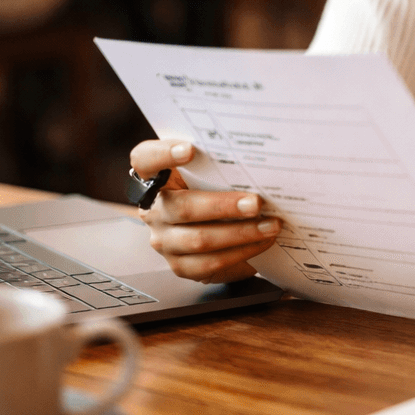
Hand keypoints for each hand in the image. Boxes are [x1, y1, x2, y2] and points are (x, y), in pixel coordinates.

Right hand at [131, 139, 279, 283]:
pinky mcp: (180, 265)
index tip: (190, 149)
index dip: (163, 155)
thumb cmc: (214, 186)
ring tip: (270, 226)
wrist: (214, 222)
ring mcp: (164, 240)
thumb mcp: (211, 170)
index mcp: (154, 177)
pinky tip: (261, 243)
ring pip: (199, 240)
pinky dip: (240, 254)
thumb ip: (219, 161)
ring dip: (240, 234)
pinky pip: (209, 264)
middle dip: (224, 206)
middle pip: (182, 208)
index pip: (145, 160)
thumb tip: (256, 160)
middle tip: (257, 203)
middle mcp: (154, 210)